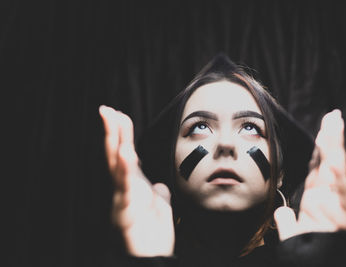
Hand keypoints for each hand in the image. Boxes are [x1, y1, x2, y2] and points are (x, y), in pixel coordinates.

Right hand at [99, 105, 174, 255]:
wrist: (152, 256)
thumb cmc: (152, 233)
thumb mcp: (158, 206)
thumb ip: (157, 193)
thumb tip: (160, 185)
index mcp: (132, 185)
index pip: (125, 153)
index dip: (122, 134)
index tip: (119, 114)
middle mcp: (125, 188)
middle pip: (116, 155)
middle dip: (112, 132)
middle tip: (106, 110)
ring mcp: (123, 199)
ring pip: (117, 168)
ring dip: (116, 145)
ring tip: (115, 123)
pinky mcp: (127, 212)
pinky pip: (125, 189)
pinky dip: (125, 172)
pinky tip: (126, 155)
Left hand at [274, 109, 345, 240]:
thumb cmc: (308, 253)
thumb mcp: (292, 233)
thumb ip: (286, 220)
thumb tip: (281, 212)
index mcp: (318, 197)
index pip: (318, 166)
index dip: (320, 147)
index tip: (322, 128)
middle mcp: (329, 197)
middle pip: (330, 162)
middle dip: (332, 138)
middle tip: (333, 116)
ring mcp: (337, 204)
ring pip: (338, 171)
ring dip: (336, 149)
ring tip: (335, 127)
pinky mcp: (345, 216)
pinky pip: (342, 194)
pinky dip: (338, 178)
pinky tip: (333, 161)